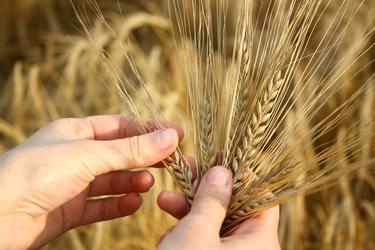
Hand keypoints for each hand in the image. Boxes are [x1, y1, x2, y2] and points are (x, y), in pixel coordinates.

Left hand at [0, 115, 182, 248]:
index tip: (177, 134)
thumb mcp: (88, 154)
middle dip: (146, 157)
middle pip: (120, 153)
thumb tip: (171, 137)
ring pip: (113, 180)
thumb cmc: (35, 173)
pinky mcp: (70, 210)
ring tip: (149, 183)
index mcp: (75, 131)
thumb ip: (131, 149)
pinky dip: (119, 204)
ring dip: (133, 180)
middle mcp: (75, 155)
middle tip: (174, 162)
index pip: (120, 126)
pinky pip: (102, 205)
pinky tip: (134, 203)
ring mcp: (73, 183)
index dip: (149, 129)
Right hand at [157, 166, 280, 249]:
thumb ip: (212, 199)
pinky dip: (186, 235)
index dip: (242, 176)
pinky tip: (167, 238)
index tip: (220, 159)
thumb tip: (223, 171)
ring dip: (188, 212)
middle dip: (203, 191)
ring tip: (164, 202)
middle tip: (184, 171)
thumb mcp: (197, 232)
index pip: (261, 198)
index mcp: (260, 243)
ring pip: (214, 224)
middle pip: (233, 208)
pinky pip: (204, 243)